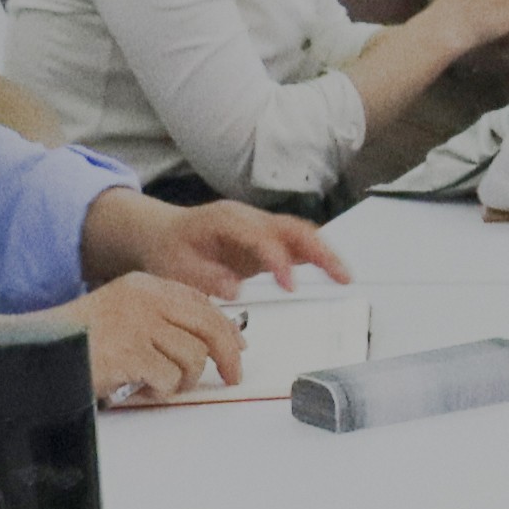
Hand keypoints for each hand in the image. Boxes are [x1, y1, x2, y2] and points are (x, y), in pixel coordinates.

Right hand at [68, 271, 249, 404]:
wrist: (34, 349)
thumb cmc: (77, 338)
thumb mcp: (122, 311)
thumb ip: (161, 317)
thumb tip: (209, 339)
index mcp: (145, 286)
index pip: (202, 303)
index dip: (226, 328)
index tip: (237, 347)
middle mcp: (145, 300)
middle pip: (209, 326)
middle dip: (227, 355)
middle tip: (233, 376)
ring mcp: (137, 325)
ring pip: (193, 356)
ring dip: (185, 379)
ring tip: (164, 384)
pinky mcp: (129, 354)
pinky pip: (169, 378)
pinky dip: (162, 390)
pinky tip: (144, 387)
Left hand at [79, 190, 348, 296]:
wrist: (163, 234)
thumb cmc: (169, 251)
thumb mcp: (176, 269)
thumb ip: (206, 278)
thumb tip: (236, 290)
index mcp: (227, 220)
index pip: (262, 236)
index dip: (279, 260)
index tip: (290, 286)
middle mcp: (250, 218)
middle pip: (293, 228)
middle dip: (320, 250)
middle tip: (341, 276)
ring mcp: (260, 225)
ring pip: (301, 232)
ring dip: (325, 253)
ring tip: (345, 277)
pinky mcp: (266, 238)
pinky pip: (296, 242)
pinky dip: (316, 255)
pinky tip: (332, 271)